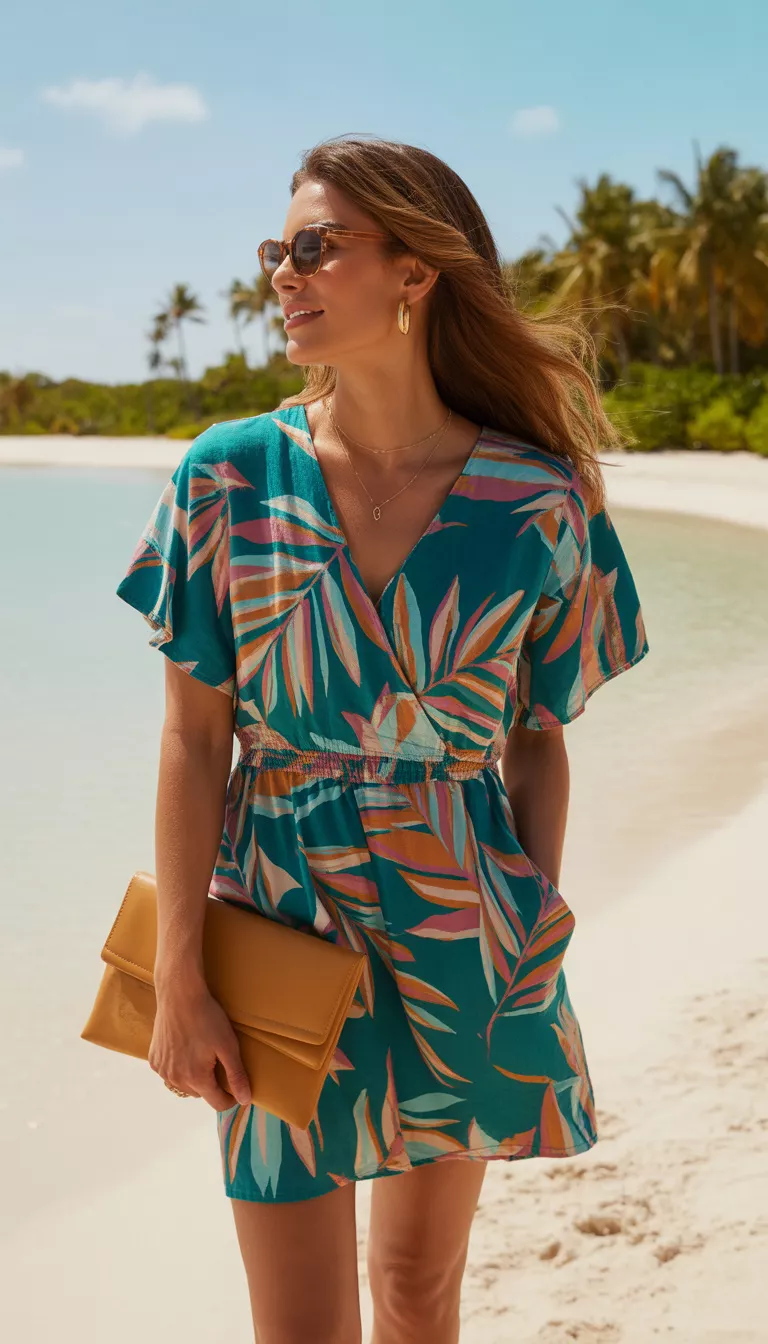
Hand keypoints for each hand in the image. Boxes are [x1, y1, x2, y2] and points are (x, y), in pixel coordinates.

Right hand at [149, 979, 251, 1109]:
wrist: (179, 994)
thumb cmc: (206, 1018)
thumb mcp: (228, 1046)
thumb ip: (236, 1075)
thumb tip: (245, 1100)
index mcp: (196, 1078)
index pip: (217, 1103)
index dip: (230, 1098)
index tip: (235, 1088)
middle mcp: (176, 1079)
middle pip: (200, 1093)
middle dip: (211, 1085)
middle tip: (218, 1062)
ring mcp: (162, 1070)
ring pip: (183, 1084)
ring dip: (193, 1077)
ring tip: (202, 1056)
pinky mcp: (154, 1059)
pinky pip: (169, 1072)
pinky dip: (178, 1067)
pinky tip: (185, 1050)